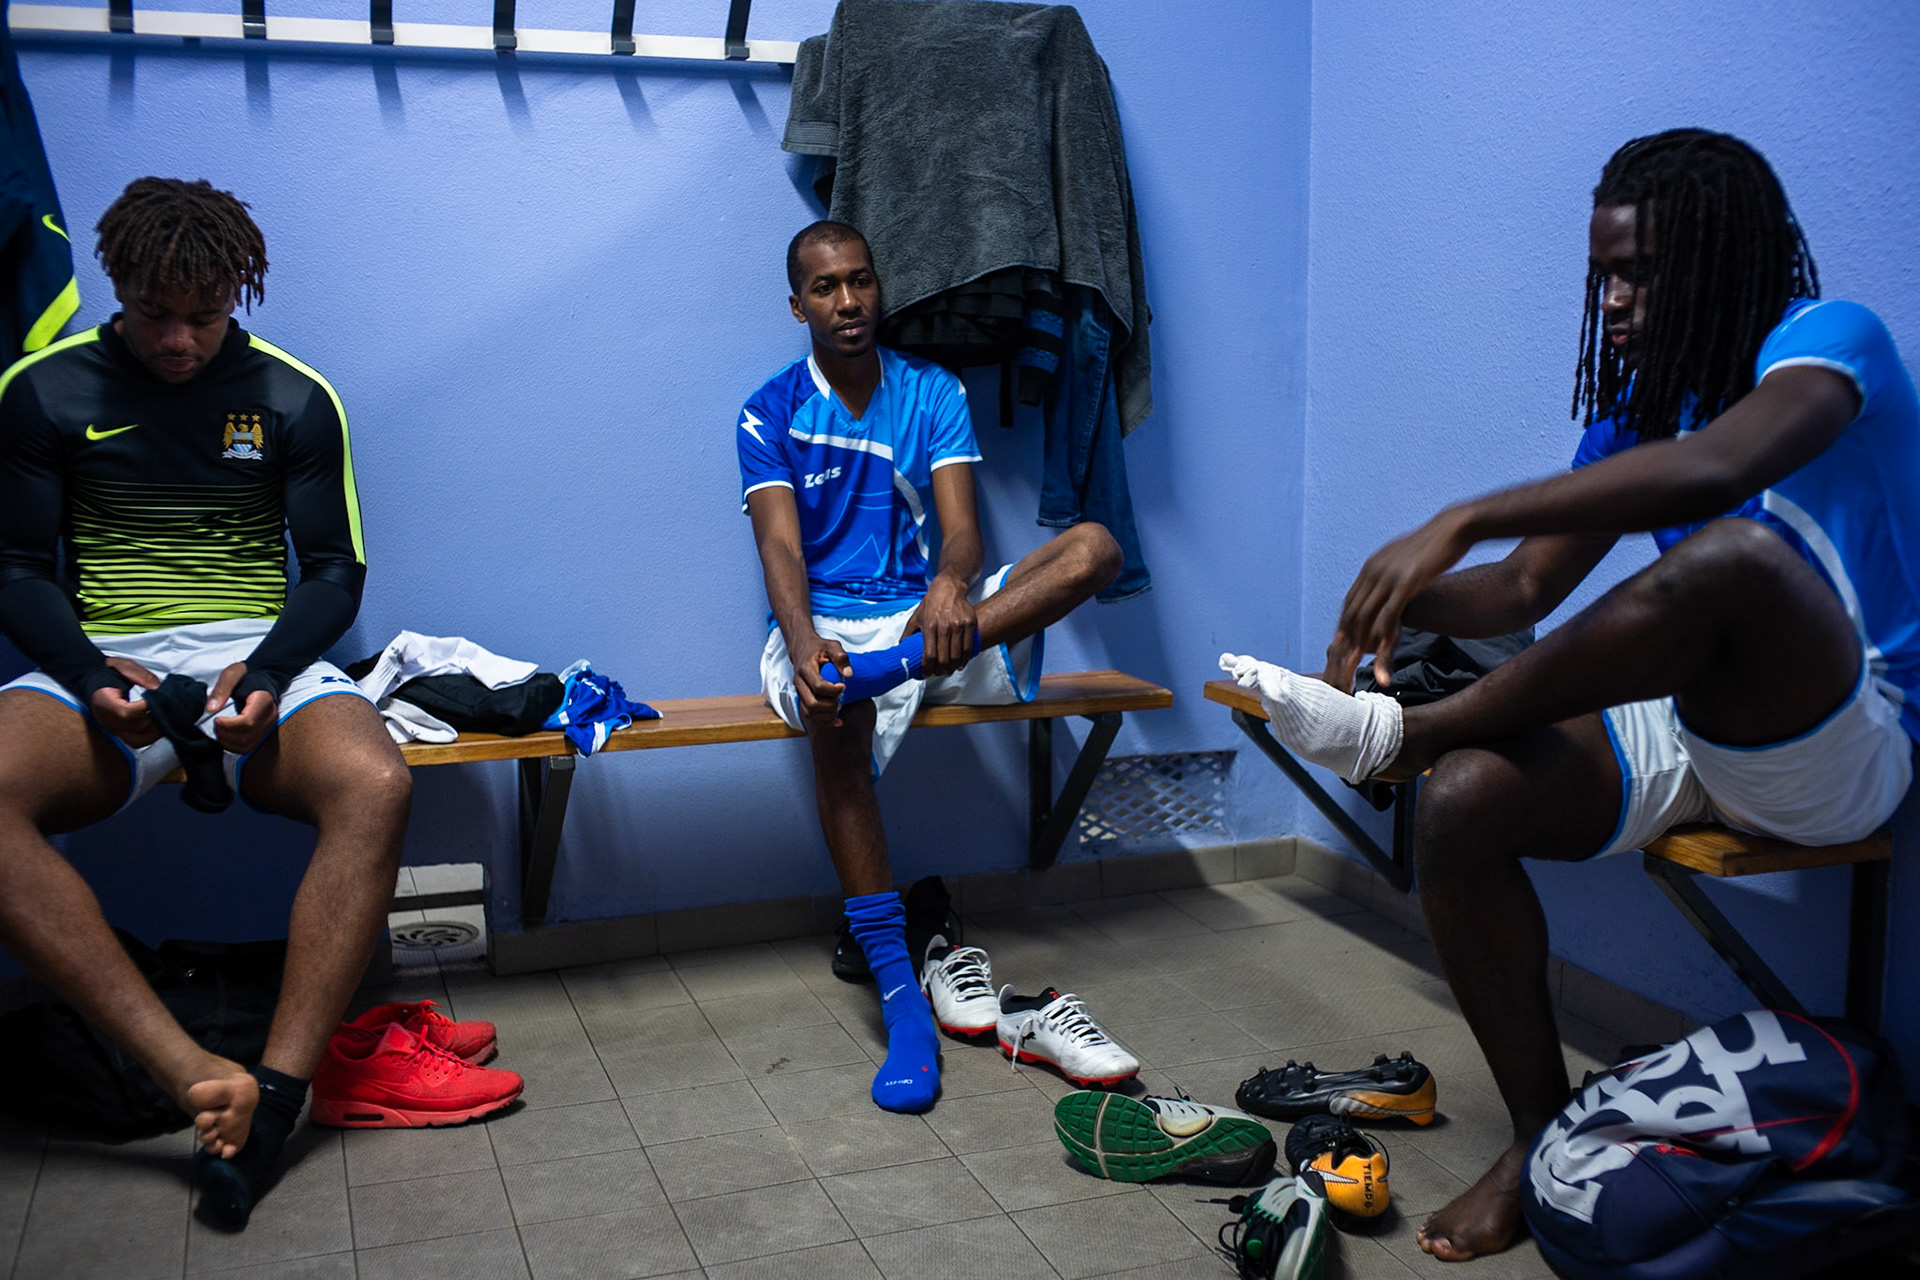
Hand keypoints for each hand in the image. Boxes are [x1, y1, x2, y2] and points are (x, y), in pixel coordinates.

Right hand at [88, 657, 161, 746]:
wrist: (95, 679)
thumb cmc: (109, 671)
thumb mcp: (125, 666)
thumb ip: (142, 677)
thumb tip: (160, 690)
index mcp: (103, 702)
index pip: (126, 713)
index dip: (146, 707)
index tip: (158, 697)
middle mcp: (106, 719)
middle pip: (134, 727)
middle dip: (155, 718)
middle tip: (170, 707)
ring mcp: (113, 728)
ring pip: (137, 739)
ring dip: (156, 730)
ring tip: (167, 717)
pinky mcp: (119, 732)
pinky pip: (137, 741)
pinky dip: (151, 736)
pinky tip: (161, 725)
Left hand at [207, 662, 277, 754]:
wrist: (263, 676)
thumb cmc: (246, 675)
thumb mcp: (231, 675)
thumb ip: (220, 691)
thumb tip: (209, 710)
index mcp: (263, 701)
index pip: (248, 722)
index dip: (228, 725)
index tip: (216, 718)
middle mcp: (269, 716)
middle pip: (246, 737)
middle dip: (225, 734)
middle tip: (215, 724)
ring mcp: (267, 726)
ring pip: (247, 746)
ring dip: (228, 742)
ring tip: (219, 730)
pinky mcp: (263, 732)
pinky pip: (248, 747)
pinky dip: (233, 746)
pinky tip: (225, 735)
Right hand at [794, 633, 849, 728]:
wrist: (802, 648)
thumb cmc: (819, 647)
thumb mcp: (832, 646)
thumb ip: (841, 657)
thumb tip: (849, 675)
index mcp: (806, 669)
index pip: (818, 686)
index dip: (833, 691)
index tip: (844, 687)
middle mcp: (799, 682)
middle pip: (812, 703)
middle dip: (830, 706)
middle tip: (841, 700)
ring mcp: (799, 692)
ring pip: (809, 712)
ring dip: (827, 715)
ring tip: (839, 708)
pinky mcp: (802, 698)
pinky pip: (810, 715)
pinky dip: (823, 722)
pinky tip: (837, 722)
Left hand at [904, 574, 976, 677]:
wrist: (949, 587)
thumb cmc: (931, 604)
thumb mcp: (916, 617)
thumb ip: (908, 634)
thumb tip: (900, 650)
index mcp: (929, 626)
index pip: (929, 655)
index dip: (927, 669)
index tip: (926, 674)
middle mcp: (945, 626)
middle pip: (944, 659)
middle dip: (940, 671)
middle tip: (938, 674)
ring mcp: (959, 625)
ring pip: (957, 656)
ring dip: (952, 668)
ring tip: (948, 671)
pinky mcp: (970, 624)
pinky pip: (968, 648)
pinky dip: (964, 660)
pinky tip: (960, 665)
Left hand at [1325, 509, 1473, 690]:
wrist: (1455, 527)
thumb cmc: (1436, 545)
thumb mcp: (1406, 559)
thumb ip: (1393, 575)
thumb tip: (1390, 587)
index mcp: (1371, 566)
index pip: (1349, 602)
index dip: (1346, 626)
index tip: (1345, 647)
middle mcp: (1373, 571)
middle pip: (1351, 613)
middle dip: (1348, 641)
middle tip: (1348, 665)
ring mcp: (1387, 577)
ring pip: (1366, 618)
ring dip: (1362, 646)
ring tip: (1364, 667)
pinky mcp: (1405, 583)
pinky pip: (1388, 618)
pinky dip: (1383, 642)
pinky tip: (1383, 660)